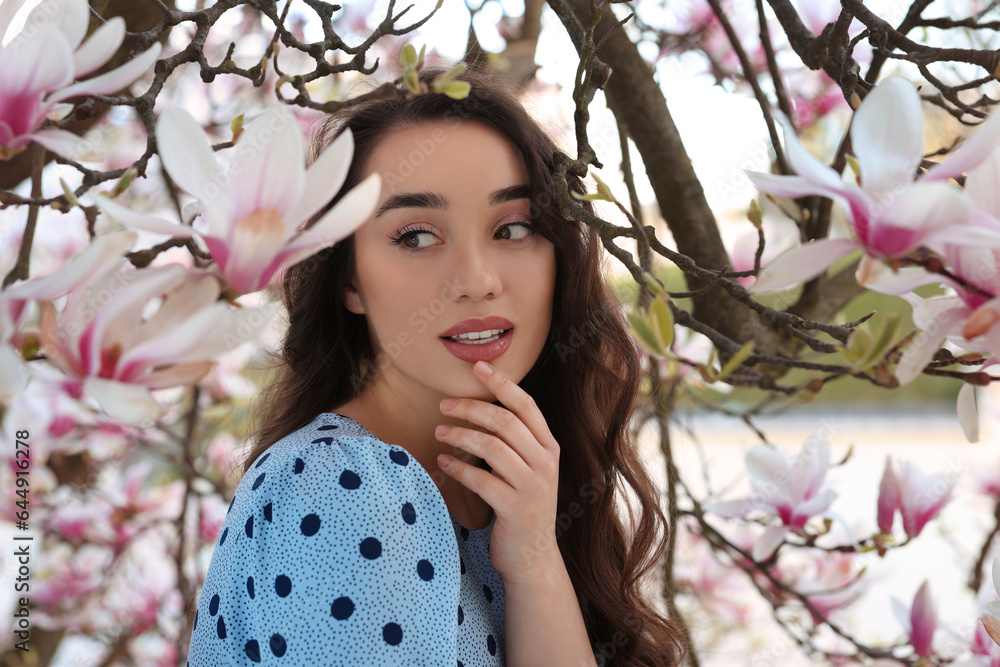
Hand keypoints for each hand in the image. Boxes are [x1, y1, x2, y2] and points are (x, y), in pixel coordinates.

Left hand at [434, 360, 561, 583]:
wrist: (532, 557)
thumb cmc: (521, 505)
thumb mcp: (527, 469)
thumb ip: (514, 441)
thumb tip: (478, 406)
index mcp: (549, 448)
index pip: (526, 406)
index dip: (502, 383)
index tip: (477, 367)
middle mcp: (545, 463)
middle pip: (505, 422)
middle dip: (471, 408)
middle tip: (444, 405)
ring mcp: (532, 486)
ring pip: (491, 447)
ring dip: (460, 435)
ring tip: (439, 433)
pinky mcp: (514, 509)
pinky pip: (481, 480)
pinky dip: (458, 468)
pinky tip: (443, 464)